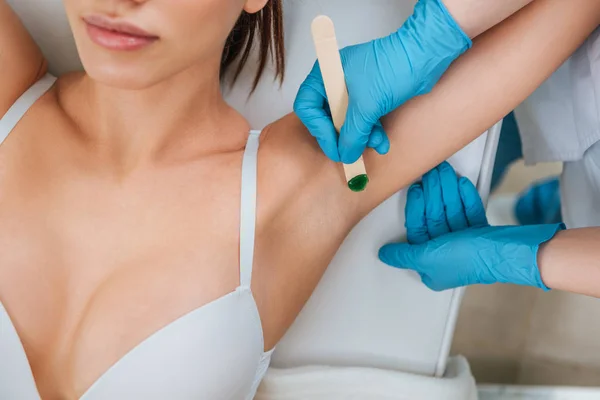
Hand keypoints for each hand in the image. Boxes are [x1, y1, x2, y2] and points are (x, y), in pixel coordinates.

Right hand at [294, 0, 471, 162]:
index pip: (308, 107)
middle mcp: (335, 80)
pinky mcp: (369, 95)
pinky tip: (381, 142)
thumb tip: (345, 155)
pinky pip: (363, 119)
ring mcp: (352, 88)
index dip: (319, 130)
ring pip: (347, 121)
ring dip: (360, 137)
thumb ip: (352, 134)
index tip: (334, 148)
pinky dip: (371, 132)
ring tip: (375, 144)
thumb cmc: (393, 68)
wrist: (425, 56)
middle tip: (350, 154)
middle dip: (342, 137)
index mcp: (326, 74)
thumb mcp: (367, 106)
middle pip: (326, 117)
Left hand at [378, 162, 564, 290]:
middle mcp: (447, 257)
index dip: (417, 207)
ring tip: (446, 172)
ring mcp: (465, 245)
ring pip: (451, 213)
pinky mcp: (481, 236)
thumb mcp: (427, 258)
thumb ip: (403, 255)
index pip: (418, 231)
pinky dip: (466, 198)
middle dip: (435, 194)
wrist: (509, 252)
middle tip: (434, 172)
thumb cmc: (468, 259)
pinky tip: (462, 183)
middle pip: (435, 218)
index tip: (418, 188)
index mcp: (432, 267)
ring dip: (448, 191)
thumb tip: (384, 254)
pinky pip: (469, 214)